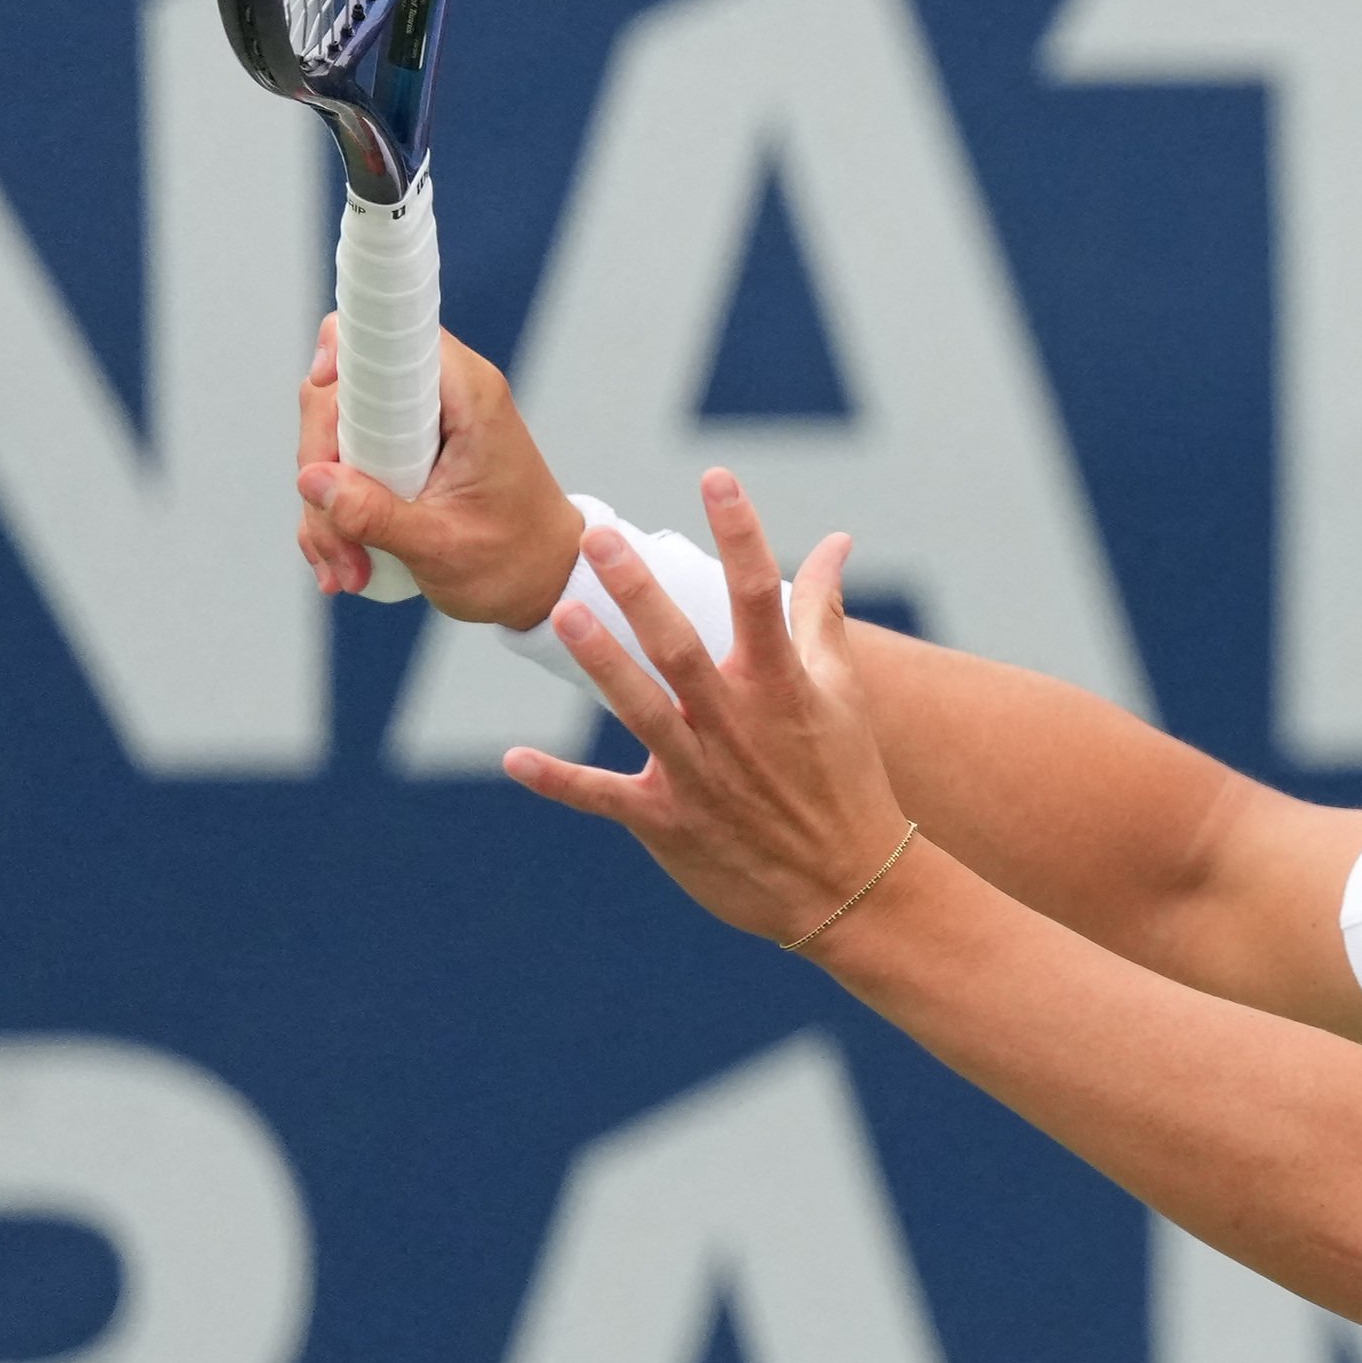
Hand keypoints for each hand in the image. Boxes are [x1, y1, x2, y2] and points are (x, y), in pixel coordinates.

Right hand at [293, 318, 587, 624]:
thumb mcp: (442, 545)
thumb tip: (313, 482)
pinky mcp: (400, 452)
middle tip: (339, 536)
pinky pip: (344, 467)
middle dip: (323, 469)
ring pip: (334, 438)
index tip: (323, 383)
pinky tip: (345, 563)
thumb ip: (375, 514)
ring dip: (327, 508)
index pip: (394, 332)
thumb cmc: (514, 557)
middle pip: (341, 393)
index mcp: (467, 395)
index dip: (347, 348)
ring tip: (349, 568)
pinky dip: (334, 515)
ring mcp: (416, 424)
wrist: (544, 579)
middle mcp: (440, 397)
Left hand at [500, 472, 920, 952]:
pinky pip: (604, 798)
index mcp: (780, 685)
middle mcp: (736, 723)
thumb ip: (823, 612)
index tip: (717, 477)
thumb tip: (836, 541)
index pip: (758, 595)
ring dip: (600, 663)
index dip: (741, 533)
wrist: (846, 885)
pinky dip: (559, 782)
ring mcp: (700, 774)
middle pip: (680, 646)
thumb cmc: (845, 776)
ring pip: (640, 710)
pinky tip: (515, 758)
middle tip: (599, 537)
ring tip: (562, 613)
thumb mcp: (841, 691)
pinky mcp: (669, 822)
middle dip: (640, 590)